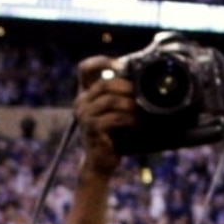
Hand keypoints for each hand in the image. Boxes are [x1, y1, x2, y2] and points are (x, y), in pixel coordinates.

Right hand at [73, 54, 138, 176]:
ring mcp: (84, 116)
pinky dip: (129, 120)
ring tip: (141, 112)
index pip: (85, 68)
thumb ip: (119, 94)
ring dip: (130, 105)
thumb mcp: (113, 110)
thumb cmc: (112, 134)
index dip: (101, 61)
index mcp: (85, 93)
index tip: (120, 65)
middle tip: (140, 94)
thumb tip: (141, 78)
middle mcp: (81, 102)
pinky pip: (114, 118)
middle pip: (103, 84)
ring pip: (110, 101)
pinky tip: (138, 125)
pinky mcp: (92, 129)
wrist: (100, 161)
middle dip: (125, 86)